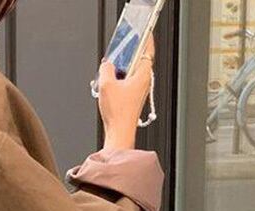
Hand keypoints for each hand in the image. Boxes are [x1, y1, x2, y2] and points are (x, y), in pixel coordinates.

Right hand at [98, 33, 154, 150]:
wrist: (119, 133)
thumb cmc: (118, 114)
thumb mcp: (106, 84)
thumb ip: (106, 69)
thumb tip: (107, 65)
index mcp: (142, 75)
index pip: (148, 50)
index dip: (145, 39)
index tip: (144, 33)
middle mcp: (144, 82)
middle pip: (138, 61)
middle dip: (128, 55)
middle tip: (120, 50)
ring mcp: (139, 91)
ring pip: (131, 72)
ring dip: (122, 69)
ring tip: (111, 71)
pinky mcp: (133, 99)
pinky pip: (127, 83)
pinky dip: (120, 80)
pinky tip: (110, 85)